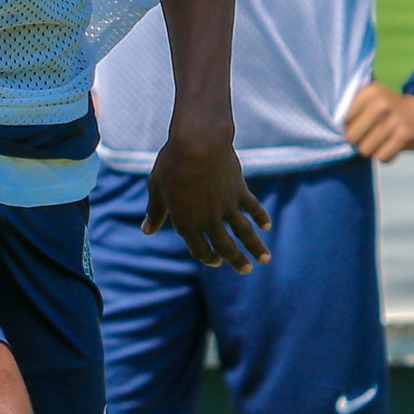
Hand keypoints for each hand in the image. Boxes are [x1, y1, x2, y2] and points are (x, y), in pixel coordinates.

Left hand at [144, 137, 271, 272]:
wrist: (198, 142)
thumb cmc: (172, 164)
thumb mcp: (157, 188)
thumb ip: (155, 212)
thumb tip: (147, 230)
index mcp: (187, 222)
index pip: (200, 249)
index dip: (207, 257)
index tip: (215, 260)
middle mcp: (209, 219)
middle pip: (225, 247)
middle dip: (236, 260)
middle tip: (246, 270)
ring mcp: (227, 206)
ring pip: (245, 233)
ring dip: (256, 247)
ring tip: (265, 259)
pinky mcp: (239, 191)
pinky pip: (253, 208)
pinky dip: (261, 217)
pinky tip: (266, 225)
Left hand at [346, 82, 413, 162]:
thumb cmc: (390, 110)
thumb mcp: (372, 100)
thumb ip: (352, 111)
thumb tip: (334, 133)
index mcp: (369, 92)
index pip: (343, 121)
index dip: (351, 127)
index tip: (362, 124)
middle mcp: (380, 103)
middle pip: (352, 138)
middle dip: (360, 142)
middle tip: (372, 136)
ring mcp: (394, 119)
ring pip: (366, 150)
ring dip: (373, 150)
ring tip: (383, 141)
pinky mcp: (405, 134)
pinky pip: (383, 157)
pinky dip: (386, 156)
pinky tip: (392, 146)